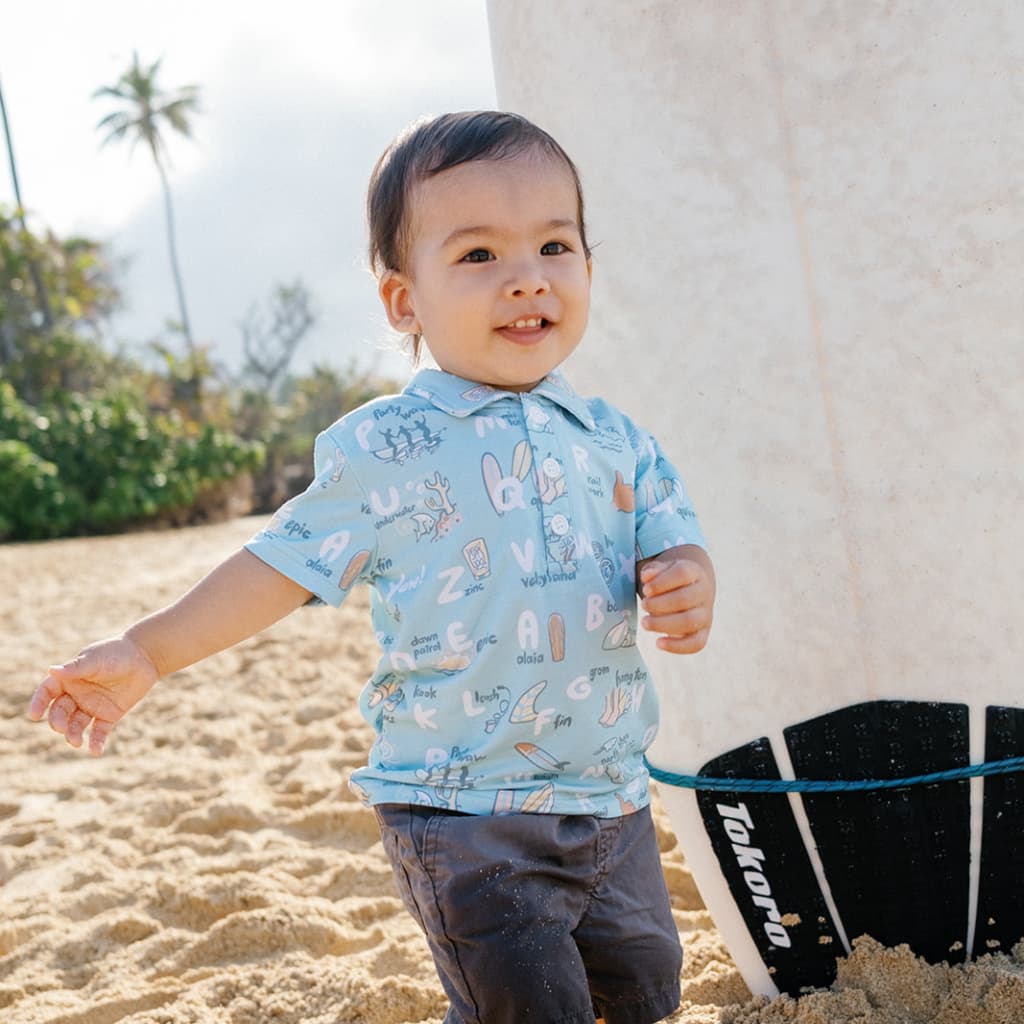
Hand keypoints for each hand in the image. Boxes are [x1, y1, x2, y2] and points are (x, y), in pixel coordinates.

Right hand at [28, 637, 160, 755]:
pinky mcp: (109, 716)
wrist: (145, 657)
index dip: (39, 703)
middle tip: (61, 728)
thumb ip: (76, 668)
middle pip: (60, 712)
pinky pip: (99, 732)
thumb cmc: (116, 653)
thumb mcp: (96, 659)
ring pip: (76, 725)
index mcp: (68, 679)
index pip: (47, 692)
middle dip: (58, 722)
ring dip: (73, 735)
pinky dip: (96, 742)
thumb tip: (51, 670)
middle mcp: (76, 695)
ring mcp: (92, 707)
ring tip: (76, 742)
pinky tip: (95, 751)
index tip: (34, 715)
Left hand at [639, 550, 714, 654]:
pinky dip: (677, 647)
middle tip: (644, 605)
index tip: (646, 589)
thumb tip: (647, 576)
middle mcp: (703, 592)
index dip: (661, 582)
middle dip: (659, 604)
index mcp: (694, 572)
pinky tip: (658, 643)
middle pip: (684, 599)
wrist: (691, 589)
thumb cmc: (669, 580)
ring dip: (663, 624)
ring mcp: (705, 614)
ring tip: (645, 622)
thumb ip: (653, 570)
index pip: (682, 574)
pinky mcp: (703, 632)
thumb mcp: (662, 569)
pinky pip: (696, 643)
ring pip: (690, 622)